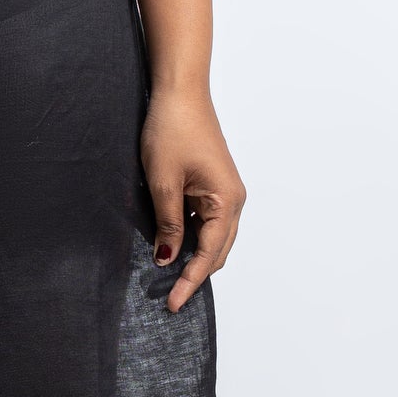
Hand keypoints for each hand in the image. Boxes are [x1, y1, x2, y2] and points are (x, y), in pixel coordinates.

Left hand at [141, 84, 245, 312]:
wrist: (179, 93)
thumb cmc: (172, 130)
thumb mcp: (163, 182)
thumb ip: (167, 223)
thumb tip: (167, 258)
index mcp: (227, 201)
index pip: (209, 254)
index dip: (190, 280)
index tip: (173, 303)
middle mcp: (234, 200)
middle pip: (218, 252)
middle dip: (196, 275)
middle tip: (171, 300)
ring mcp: (225, 193)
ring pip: (213, 238)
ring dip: (194, 257)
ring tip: (169, 280)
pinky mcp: (214, 185)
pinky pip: (206, 222)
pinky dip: (191, 238)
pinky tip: (172, 247)